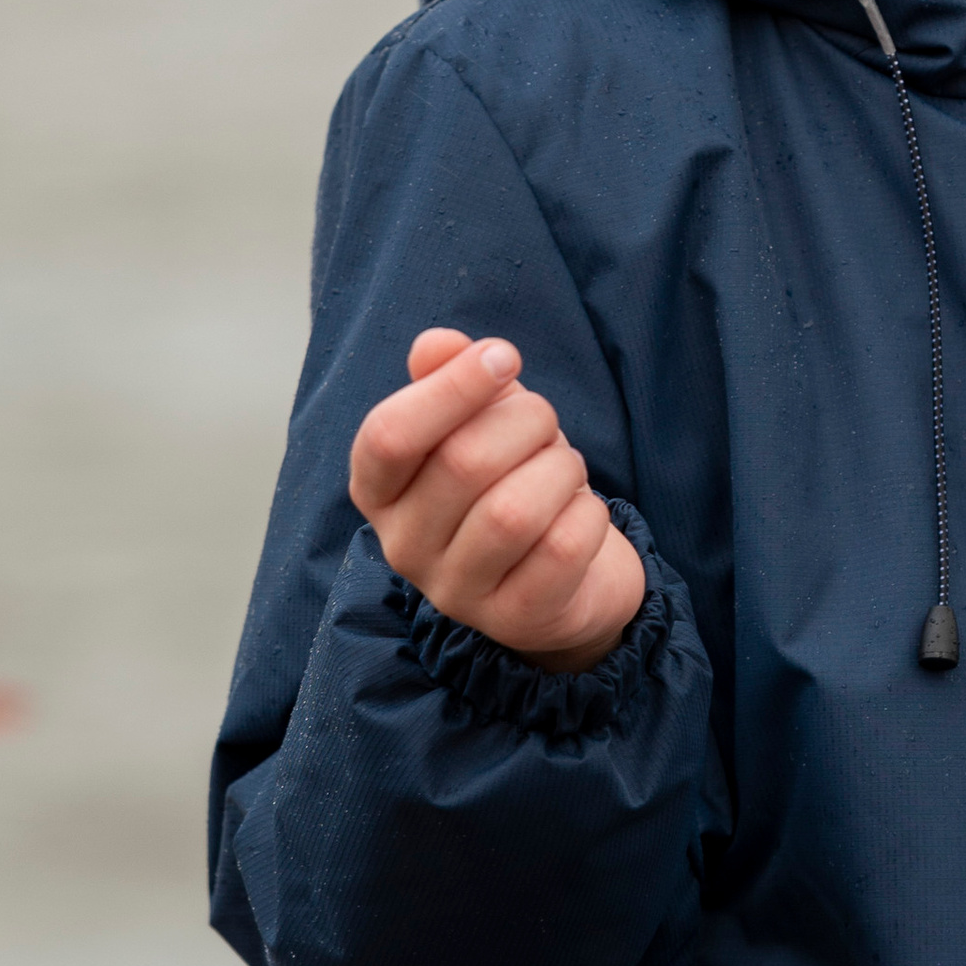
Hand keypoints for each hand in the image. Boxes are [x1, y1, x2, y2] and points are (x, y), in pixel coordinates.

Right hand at [348, 329, 645, 669]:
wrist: (567, 574)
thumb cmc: (513, 479)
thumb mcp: (482, 419)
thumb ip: (453, 377)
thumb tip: (435, 345)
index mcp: (378, 490)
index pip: (387, 436)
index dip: (450, 387)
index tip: (504, 356)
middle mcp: (403, 547)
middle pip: (462, 463)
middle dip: (526, 422)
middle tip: (546, 425)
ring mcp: (456, 593)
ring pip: (513, 513)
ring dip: (558, 469)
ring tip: (564, 468)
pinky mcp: (515, 621)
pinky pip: (562, 550)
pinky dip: (588, 514)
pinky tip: (583, 512)